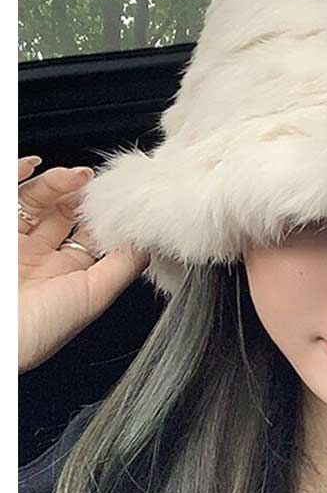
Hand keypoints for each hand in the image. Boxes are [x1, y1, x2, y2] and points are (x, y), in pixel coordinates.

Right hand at [18, 155, 149, 373]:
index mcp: (65, 276)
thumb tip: (147, 242)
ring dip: (58, 182)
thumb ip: (122, 267)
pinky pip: (5, 192)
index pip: (90, 237)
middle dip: (83, 195)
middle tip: (98, 184)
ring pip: (37, 200)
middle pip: (64, 213)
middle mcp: (39, 257)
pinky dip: (16, 172)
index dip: (105, 217)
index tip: (121, 200)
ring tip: (77, 177)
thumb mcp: (93, 296)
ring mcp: (14, 242)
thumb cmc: (37, 327)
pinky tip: (33, 164)